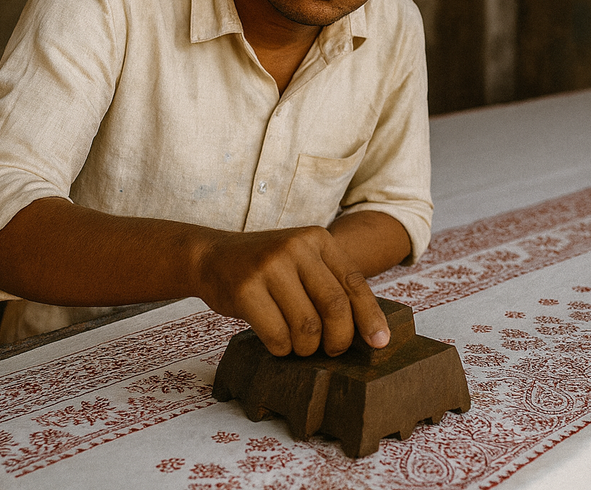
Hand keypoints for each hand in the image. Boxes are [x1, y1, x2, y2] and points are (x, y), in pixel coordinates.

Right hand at [192, 226, 389, 356]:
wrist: (211, 257)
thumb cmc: (265, 269)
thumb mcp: (301, 262)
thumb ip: (329, 285)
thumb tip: (368, 330)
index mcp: (318, 240)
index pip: (354, 282)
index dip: (370, 317)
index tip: (379, 343)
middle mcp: (296, 247)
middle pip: (335, 307)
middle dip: (339, 339)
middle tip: (332, 351)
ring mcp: (270, 266)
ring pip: (307, 326)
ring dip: (307, 348)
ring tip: (300, 347)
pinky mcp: (246, 289)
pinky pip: (277, 335)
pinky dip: (282, 349)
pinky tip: (278, 344)